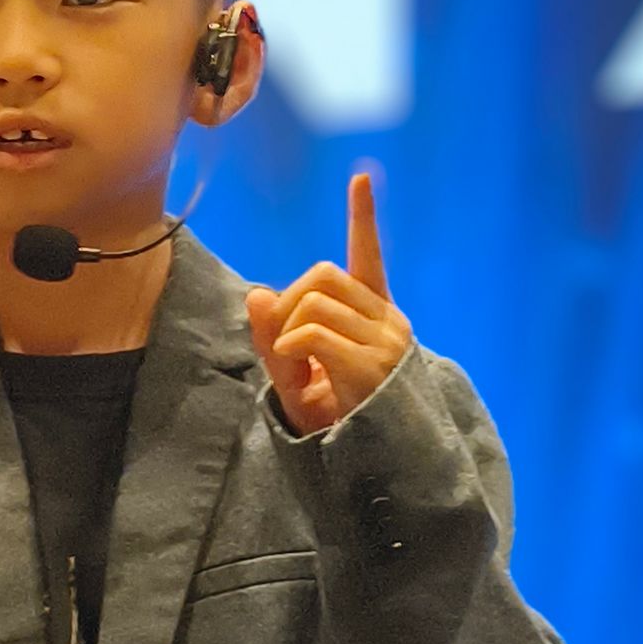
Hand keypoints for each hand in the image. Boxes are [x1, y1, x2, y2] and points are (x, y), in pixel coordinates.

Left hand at [245, 169, 412, 436]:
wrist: (372, 467)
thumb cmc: (336, 418)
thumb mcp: (296, 375)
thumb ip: (274, 337)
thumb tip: (255, 294)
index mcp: (375, 316)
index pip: (370, 256)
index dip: (363, 217)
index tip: (361, 176)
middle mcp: (387, 321)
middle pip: (323, 274)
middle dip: (289, 300)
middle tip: (284, 344)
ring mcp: (384, 342)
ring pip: (314, 301)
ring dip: (287, 328)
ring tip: (294, 364)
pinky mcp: (372, 365)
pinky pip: (313, 332)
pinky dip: (291, 346)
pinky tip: (294, 367)